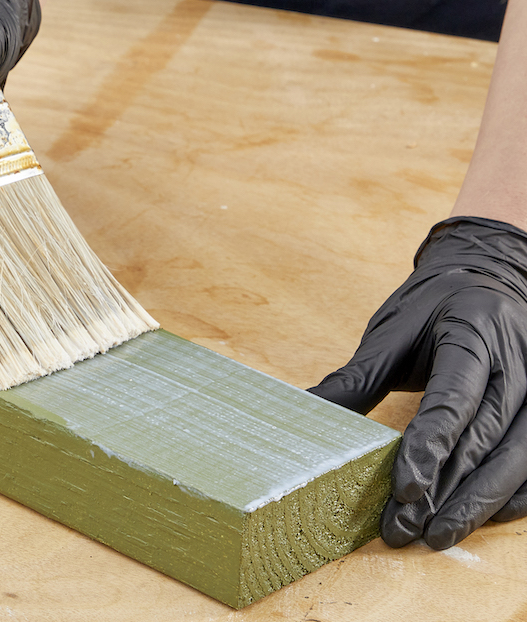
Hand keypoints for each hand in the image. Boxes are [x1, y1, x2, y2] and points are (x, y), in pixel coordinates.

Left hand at [309, 217, 526, 548]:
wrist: (490, 276)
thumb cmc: (437, 304)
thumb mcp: (393, 330)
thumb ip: (358, 377)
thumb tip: (306, 410)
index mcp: (475, 335)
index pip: (454, 400)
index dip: (429, 447)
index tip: (403, 487)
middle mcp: (519, 365)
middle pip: (485, 438)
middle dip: (445, 489)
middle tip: (405, 527)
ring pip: (518, 459)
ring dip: (476, 503)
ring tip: (434, 534)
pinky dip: (510, 496)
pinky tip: (476, 517)